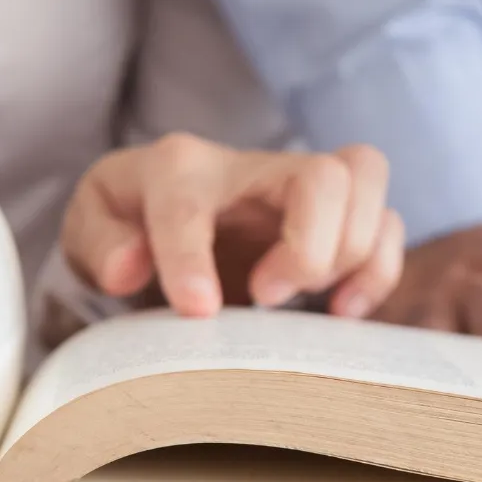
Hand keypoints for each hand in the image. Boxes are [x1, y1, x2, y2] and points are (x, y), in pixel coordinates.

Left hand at [61, 133, 403, 317]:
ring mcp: (302, 188)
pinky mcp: (337, 220)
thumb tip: (130, 266)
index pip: (188, 200)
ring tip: (302, 304)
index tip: (196, 312)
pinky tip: (338, 313)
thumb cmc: (128, 227)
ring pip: (367, 180)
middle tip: (264, 297)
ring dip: (349, 253)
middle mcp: (252, 168)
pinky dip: (378, 272)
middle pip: (324, 174)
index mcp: (178, 168)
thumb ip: (98, 244)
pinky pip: (390, 225)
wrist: (160, 222)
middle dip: (308, 247)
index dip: (190, 257)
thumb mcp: (90, 232)